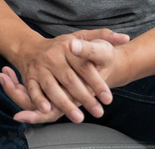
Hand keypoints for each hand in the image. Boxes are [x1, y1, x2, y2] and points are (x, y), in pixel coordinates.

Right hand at [5, 29, 130, 123]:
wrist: (30, 48)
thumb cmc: (62, 46)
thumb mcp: (81, 36)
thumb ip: (103, 36)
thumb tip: (125, 38)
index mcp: (67, 46)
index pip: (84, 67)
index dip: (97, 83)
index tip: (108, 98)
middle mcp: (52, 57)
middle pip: (69, 79)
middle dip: (84, 98)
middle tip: (99, 112)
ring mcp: (39, 68)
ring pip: (51, 87)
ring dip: (64, 103)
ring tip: (79, 117)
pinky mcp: (29, 77)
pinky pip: (33, 90)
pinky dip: (38, 100)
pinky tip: (47, 109)